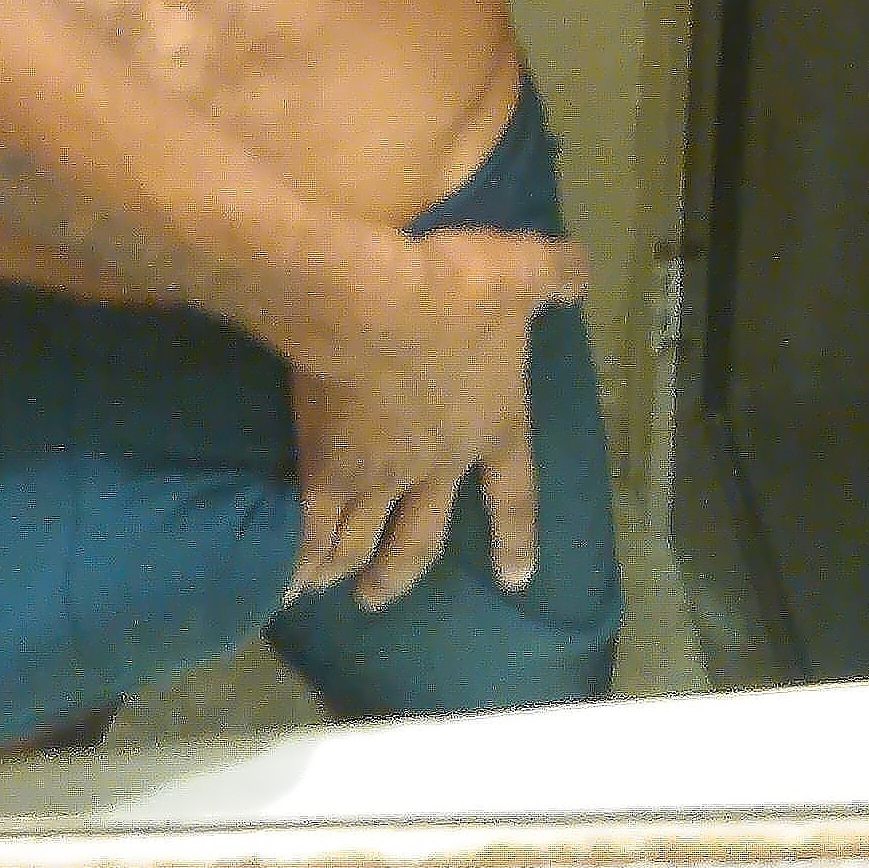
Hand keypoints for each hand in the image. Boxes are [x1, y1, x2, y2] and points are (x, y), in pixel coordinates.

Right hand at [285, 226, 588, 610]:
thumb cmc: (450, 290)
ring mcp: (379, 475)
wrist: (370, 305)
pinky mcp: (325, 468)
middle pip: (422, 536)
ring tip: (345, 593)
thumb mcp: (520, 271)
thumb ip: (555, 274)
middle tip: (384, 596)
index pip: (515, 492)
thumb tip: (580, 273)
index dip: (517, 535)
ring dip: (356, 569)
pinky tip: (288, 586)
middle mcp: (437, 466)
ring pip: (364, 539)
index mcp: (493, 427)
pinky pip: (310, 527)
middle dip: (404, 569)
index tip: (517, 579)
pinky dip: (300, 560)